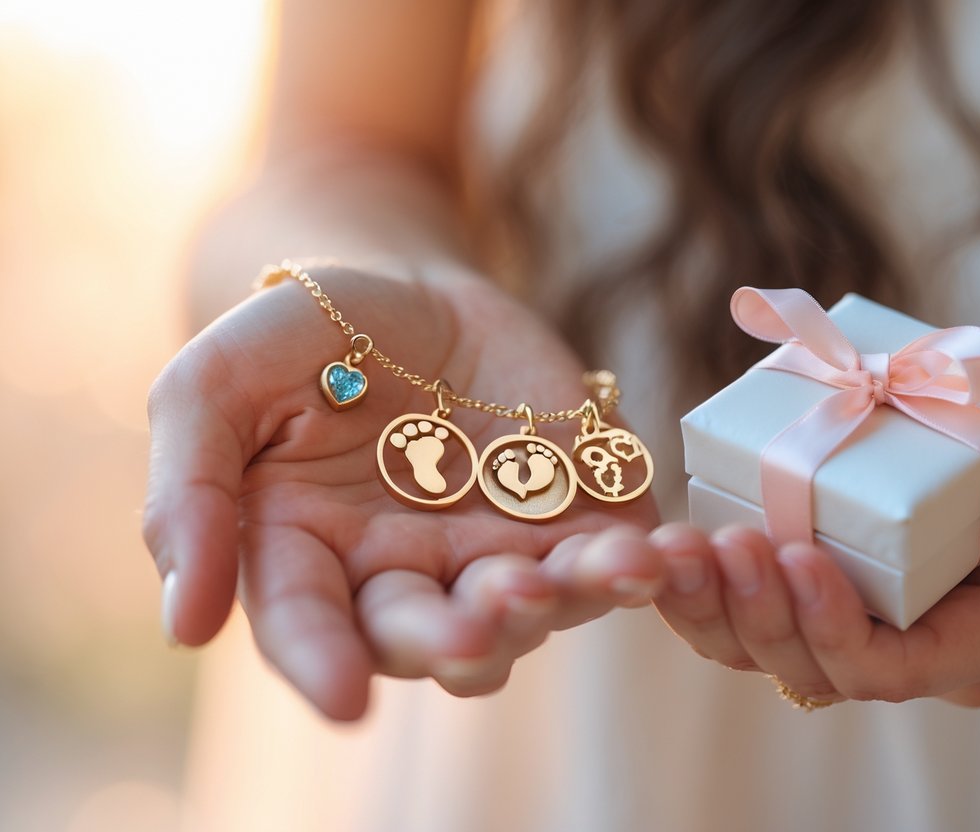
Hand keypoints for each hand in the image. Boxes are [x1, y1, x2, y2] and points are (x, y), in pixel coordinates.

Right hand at [143, 264, 660, 718]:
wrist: (404, 288)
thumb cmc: (299, 337)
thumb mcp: (214, 386)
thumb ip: (192, 493)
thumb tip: (185, 627)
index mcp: (308, 558)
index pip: (309, 629)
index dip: (323, 665)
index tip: (344, 701)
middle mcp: (403, 575)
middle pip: (429, 636)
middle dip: (454, 638)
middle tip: (472, 623)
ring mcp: (494, 549)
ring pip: (527, 612)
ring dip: (551, 604)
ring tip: (565, 573)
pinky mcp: (571, 514)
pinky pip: (603, 560)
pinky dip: (630, 567)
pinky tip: (651, 557)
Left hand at [651, 404, 979, 705]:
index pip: (891, 669)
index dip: (834, 627)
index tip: (797, 554)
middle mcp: (910, 645)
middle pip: (812, 667)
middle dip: (757, 613)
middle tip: (724, 542)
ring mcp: (864, 618)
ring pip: (766, 647)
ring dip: (712, 602)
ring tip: (677, 544)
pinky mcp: (829, 579)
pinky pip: (753, 604)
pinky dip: (708, 578)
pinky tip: (675, 536)